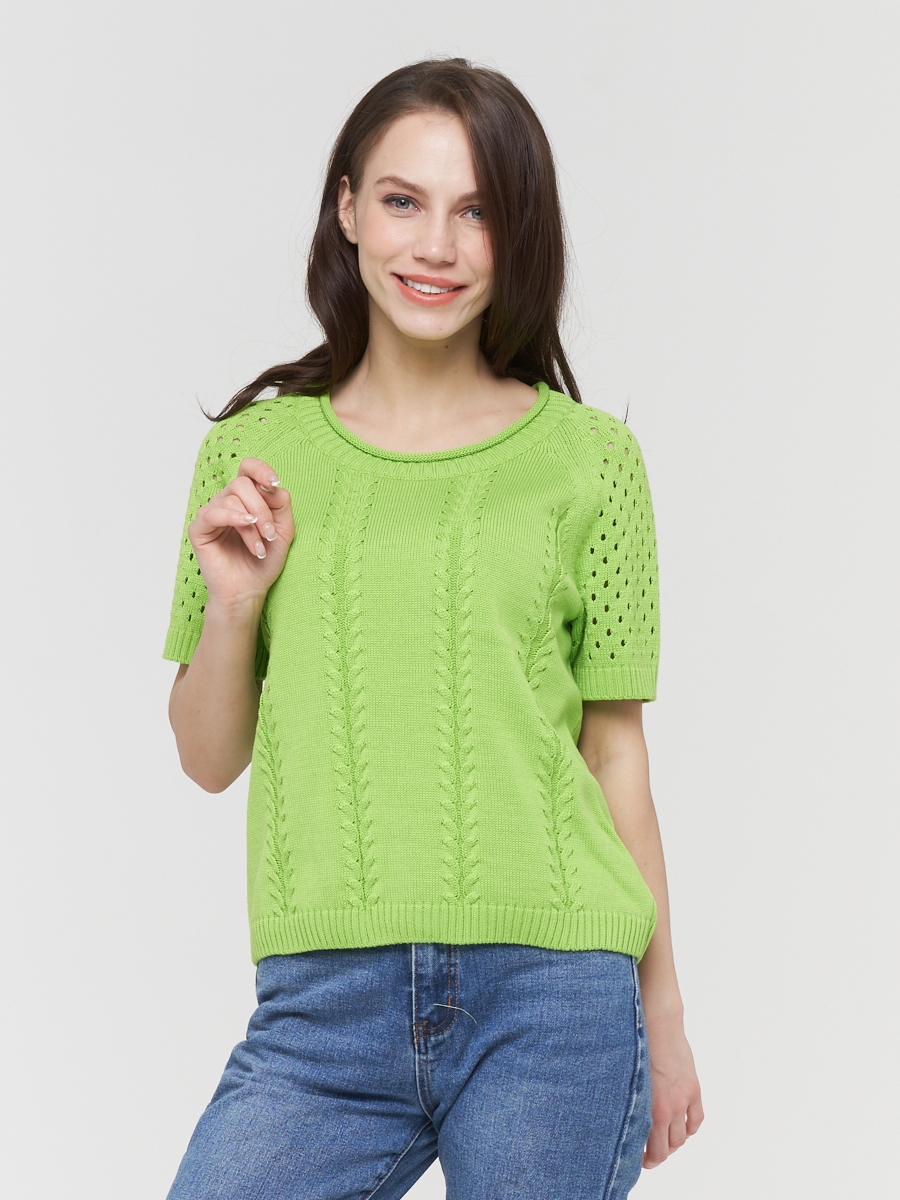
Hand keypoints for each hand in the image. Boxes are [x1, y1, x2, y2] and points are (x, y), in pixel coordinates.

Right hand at [187, 456, 294, 606]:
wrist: (249, 590)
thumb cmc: (264, 561)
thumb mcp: (283, 529)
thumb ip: (281, 504)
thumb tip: (271, 486)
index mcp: (246, 498)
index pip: (247, 468)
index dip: (261, 469)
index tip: (274, 483)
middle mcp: (227, 501)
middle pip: (242, 484)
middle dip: (261, 508)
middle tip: (270, 533)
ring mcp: (211, 513)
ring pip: (231, 498)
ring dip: (252, 523)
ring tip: (259, 547)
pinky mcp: (199, 529)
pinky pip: (213, 512)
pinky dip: (233, 517)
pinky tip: (247, 527)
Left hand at [642, 1012, 703, 1168]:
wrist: (657, 1022)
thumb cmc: (636, 1046)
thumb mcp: (627, 1079)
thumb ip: (631, 1103)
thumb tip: (623, 1121)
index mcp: (652, 1109)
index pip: (656, 1152)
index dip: (648, 1161)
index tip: (640, 1160)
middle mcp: (670, 1107)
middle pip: (670, 1147)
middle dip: (659, 1153)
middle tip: (648, 1152)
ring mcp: (684, 1099)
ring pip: (683, 1136)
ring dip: (674, 1142)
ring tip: (662, 1139)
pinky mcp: (693, 1088)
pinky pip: (696, 1119)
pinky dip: (690, 1128)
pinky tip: (681, 1127)